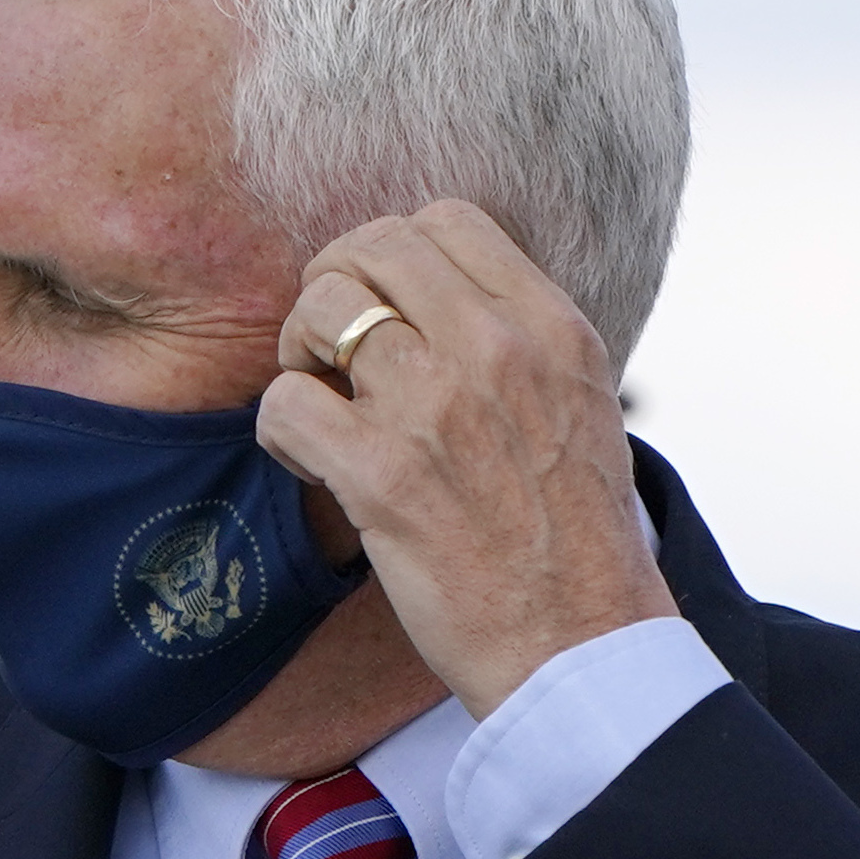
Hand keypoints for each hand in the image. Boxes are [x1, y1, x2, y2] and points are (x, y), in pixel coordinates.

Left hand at [255, 203, 677, 717]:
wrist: (579, 638)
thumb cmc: (571, 536)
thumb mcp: (579, 403)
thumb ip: (521, 343)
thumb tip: (444, 302)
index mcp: (550, 326)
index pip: (445, 220)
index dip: (389, 256)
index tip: (383, 312)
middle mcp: (496, 350)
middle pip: (371, 249)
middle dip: (331, 291)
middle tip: (329, 355)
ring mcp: (437, 408)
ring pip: (321, 311)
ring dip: (298, 355)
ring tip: (320, 408)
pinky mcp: (384, 477)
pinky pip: (286, 404)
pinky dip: (280, 430)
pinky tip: (310, 465)